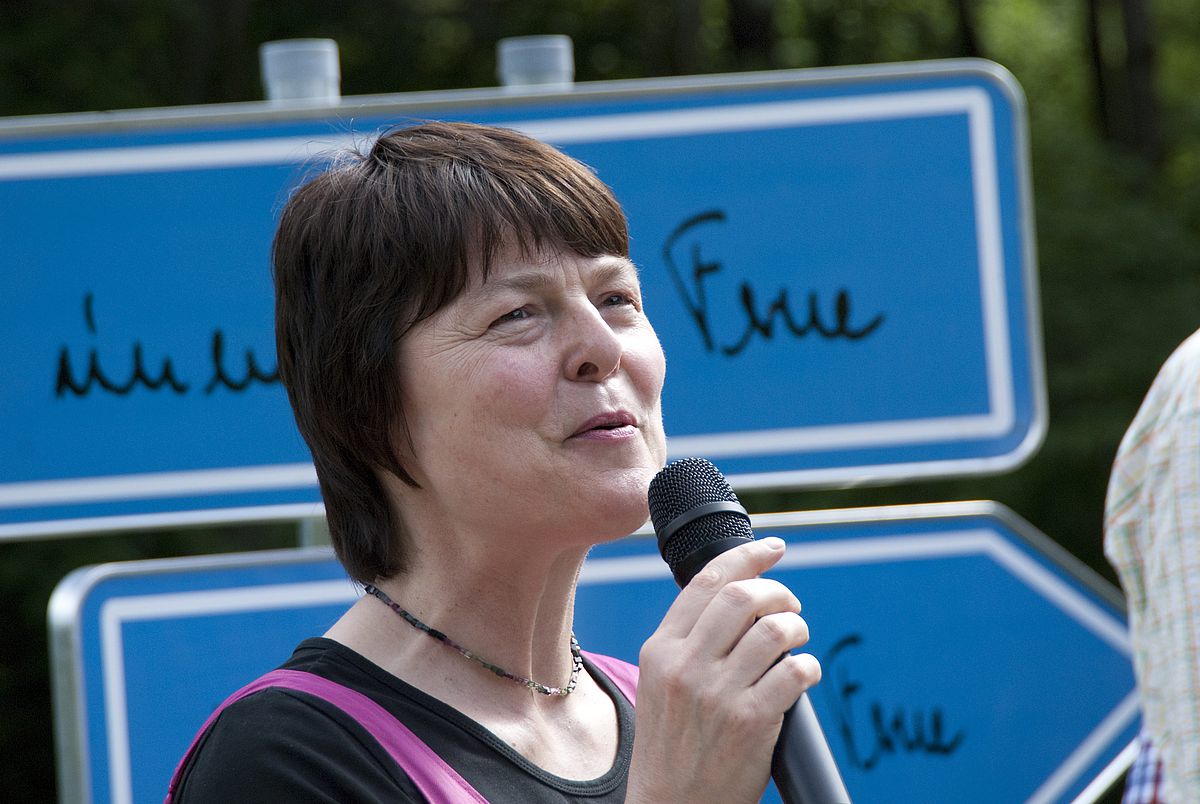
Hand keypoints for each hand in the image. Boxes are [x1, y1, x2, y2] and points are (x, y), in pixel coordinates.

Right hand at [626, 538, 820, 803]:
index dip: (746, 557)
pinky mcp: (752, 721)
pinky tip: (802, 676)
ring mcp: (718, 694)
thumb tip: (738, 599)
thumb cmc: (673, 749)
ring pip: (775, 629)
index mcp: (660, 650)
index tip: (772, 548)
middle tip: (790, 606)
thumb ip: (687, 644)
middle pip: (743, 597)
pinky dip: (807, 667)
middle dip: (779, 592)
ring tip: (797, 643)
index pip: (705, 581)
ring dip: (797, 629)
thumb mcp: (660, 686)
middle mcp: (685, 666)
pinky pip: (795, 672)